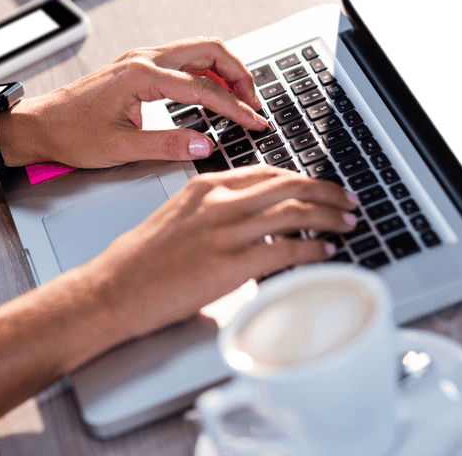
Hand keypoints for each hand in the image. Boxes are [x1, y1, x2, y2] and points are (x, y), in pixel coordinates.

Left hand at [0, 37, 267, 168]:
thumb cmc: (69, 134)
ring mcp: (140, 59)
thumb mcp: (120, 149)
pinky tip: (215, 93)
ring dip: (225, 72)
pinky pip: (183, 61)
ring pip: (197, 52)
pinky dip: (206, 73)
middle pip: (209, 51)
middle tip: (256, 104)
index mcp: (141, 75)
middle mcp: (143, 59)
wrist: (38, 125)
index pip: (203, 88)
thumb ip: (167, 146)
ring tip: (243, 100)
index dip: (235, 108)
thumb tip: (205, 145)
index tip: (256, 123)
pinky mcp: (137, 67)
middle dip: (240, 75)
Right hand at [82, 165, 359, 340]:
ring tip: (348, 223)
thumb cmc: (138, 261)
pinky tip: (326, 252)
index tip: (320, 187)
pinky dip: (314, 248)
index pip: (268, 173)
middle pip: (289, 186)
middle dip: (326, 192)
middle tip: (346, 201)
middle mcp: (218, 203)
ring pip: (295, 212)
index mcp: (205, 187)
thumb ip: (213, 211)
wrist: (113, 288)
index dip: (302, 179)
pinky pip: (286, 249)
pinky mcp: (230, 265)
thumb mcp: (177, 218)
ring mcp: (225, 233)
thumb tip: (248, 221)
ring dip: (330, 217)